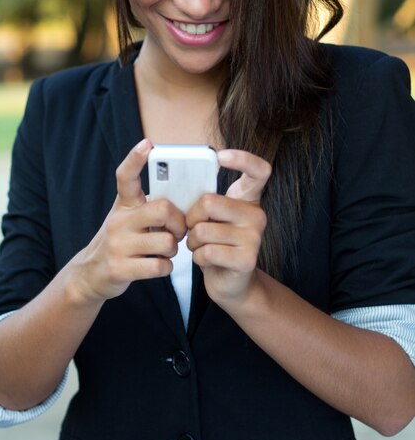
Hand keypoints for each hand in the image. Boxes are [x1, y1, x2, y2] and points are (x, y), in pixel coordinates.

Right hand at [72, 139, 185, 302]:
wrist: (90, 274)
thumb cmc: (121, 241)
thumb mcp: (129, 218)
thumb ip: (150, 207)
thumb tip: (186, 199)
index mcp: (124, 204)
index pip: (126, 176)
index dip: (136, 158)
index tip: (147, 144)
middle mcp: (118, 221)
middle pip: (163, 209)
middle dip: (179, 223)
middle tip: (177, 231)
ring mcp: (118, 245)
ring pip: (167, 241)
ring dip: (173, 249)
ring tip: (164, 250)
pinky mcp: (120, 269)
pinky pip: (160, 266)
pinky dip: (166, 267)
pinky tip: (158, 264)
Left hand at [186, 149, 270, 307]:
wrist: (230, 284)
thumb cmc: (215, 245)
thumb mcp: (212, 218)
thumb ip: (206, 200)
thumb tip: (180, 182)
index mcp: (248, 199)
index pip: (259, 170)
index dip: (242, 158)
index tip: (220, 156)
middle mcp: (257, 215)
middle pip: (208, 202)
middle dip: (191, 218)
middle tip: (195, 229)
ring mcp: (254, 237)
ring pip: (203, 230)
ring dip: (193, 242)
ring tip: (202, 247)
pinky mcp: (247, 259)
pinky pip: (207, 251)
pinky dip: (198, 258)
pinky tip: (207, 261)